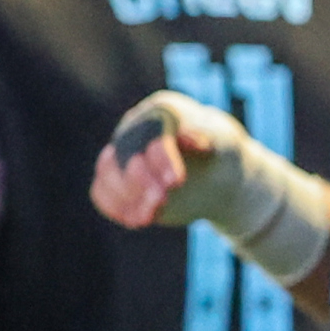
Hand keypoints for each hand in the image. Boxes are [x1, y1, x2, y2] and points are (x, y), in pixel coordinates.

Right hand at [89, 90, 234, 228]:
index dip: (162, 158)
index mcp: (164, 111)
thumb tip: (196, 138)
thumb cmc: (223, 155)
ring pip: (109, 172)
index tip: (176, 183)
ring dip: (126, 196)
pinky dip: (115, 206)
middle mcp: (136, 127)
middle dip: (142, 180)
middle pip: (127, 152)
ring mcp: (121, 152)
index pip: (155, 132)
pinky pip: (102, 191)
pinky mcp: (115, 177)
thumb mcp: (227, 145)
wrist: (215, 175)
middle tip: (162, 202)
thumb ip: (211, 139)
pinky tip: (136, 220)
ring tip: (148, 217)